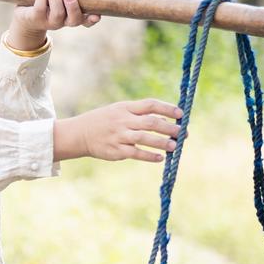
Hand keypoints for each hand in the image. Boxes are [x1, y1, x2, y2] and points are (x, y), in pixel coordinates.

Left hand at [7, 0, 100, 50]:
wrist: (26, 12)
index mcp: (72, 15)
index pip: (86, 21)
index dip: (92, 19)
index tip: (97, 15)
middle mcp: (63, 22)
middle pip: (74, 20)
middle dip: (73, 7)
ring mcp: (49, 22)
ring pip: (58, 14)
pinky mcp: (35, 19)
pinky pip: (41, 9)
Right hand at [53, 99, 183, 163]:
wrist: (80, 134)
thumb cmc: (104, 121)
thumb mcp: (119, 111)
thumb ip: (139, 114)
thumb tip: (165, 119)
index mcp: (125, 108)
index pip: (150, 105)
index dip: (167, 108)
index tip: (181, 114)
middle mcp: (123, 121)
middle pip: (150, 122)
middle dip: (169, 127)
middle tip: (183, 133)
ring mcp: (119, 136)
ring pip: (144, 138)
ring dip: (161, 142)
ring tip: (175, 146)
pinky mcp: (116, 151)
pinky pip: (135, 153)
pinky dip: (149, 156)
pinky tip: (160, 158)